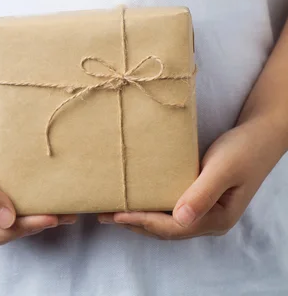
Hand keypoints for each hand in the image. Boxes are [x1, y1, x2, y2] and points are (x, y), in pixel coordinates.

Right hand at [0, 105, 76, 244]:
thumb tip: (8, 222)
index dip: (26, 228)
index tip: (52, 216)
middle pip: (6, 225)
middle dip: (34, 222)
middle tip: (65, 213)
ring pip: (10, 210)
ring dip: (34, 210)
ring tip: (61, 204)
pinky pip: (10, 191)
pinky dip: (27, 193)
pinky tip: (43, 187)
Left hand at [97, 117, 286, 239]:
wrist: (260, 134)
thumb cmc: (243, 149)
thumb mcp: (222, 168)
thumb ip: (202, 193)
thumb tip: (179, 219)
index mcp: (217, 218)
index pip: (173, 228)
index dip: (143, 222)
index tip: (117, 215)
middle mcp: (208, 219)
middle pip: (166, 229)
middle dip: (135, 223)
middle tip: (104, 215)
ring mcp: (203, 209)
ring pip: (165, 220)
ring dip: (140, 216)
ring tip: (112, 210)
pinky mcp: (197, 196)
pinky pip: (169, 207)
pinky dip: (150, 206)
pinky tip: (134, 198)